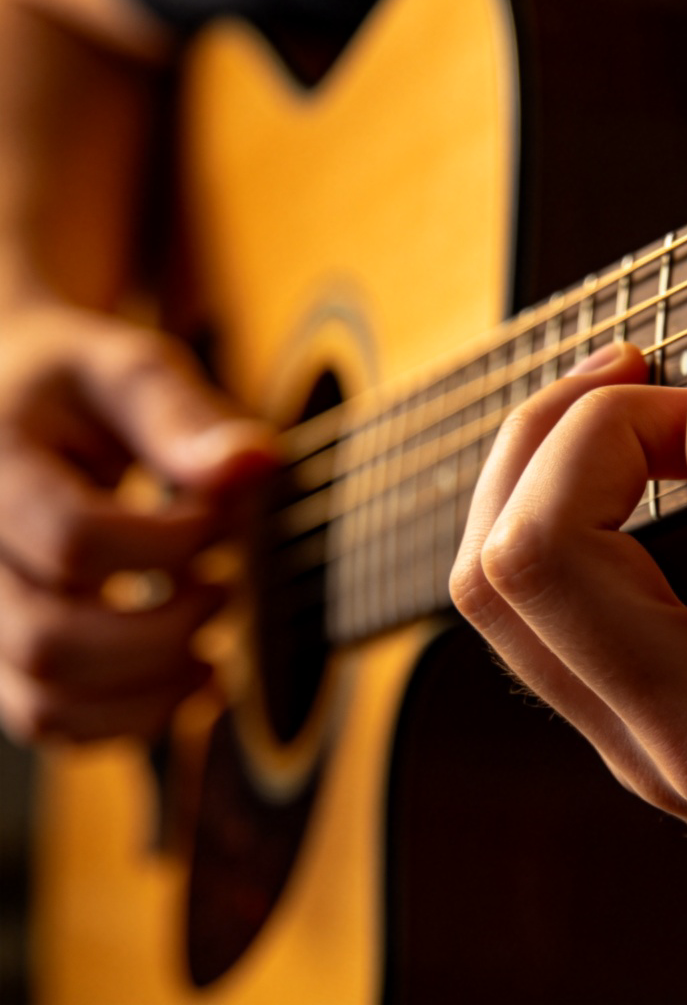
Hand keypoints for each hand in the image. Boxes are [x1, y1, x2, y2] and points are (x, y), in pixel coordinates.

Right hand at [0, 298, 276, 743]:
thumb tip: (258, 466)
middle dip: (167, 629)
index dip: (175, 543)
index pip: (77, 541)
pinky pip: (50, 720)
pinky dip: (130, 718)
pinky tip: (191, 675)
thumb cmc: (76, 386)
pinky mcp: (4, 650)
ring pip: (45, 702)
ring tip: (212, 643)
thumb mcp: (126, 369)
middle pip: (52, 641)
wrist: (12, 404)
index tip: (221, 518)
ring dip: (154, 687)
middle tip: (222, 586)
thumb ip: (182, 417)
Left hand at [451, 208, 686, 1003]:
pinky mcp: (628, 757)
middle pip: (539, 540)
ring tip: (622, 417)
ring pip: (494, 588)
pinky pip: (520, 627)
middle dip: (585, 416)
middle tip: (665, 377)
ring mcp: (647, 755)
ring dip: (531, 468)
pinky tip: (610, 491)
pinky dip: (532, 527)